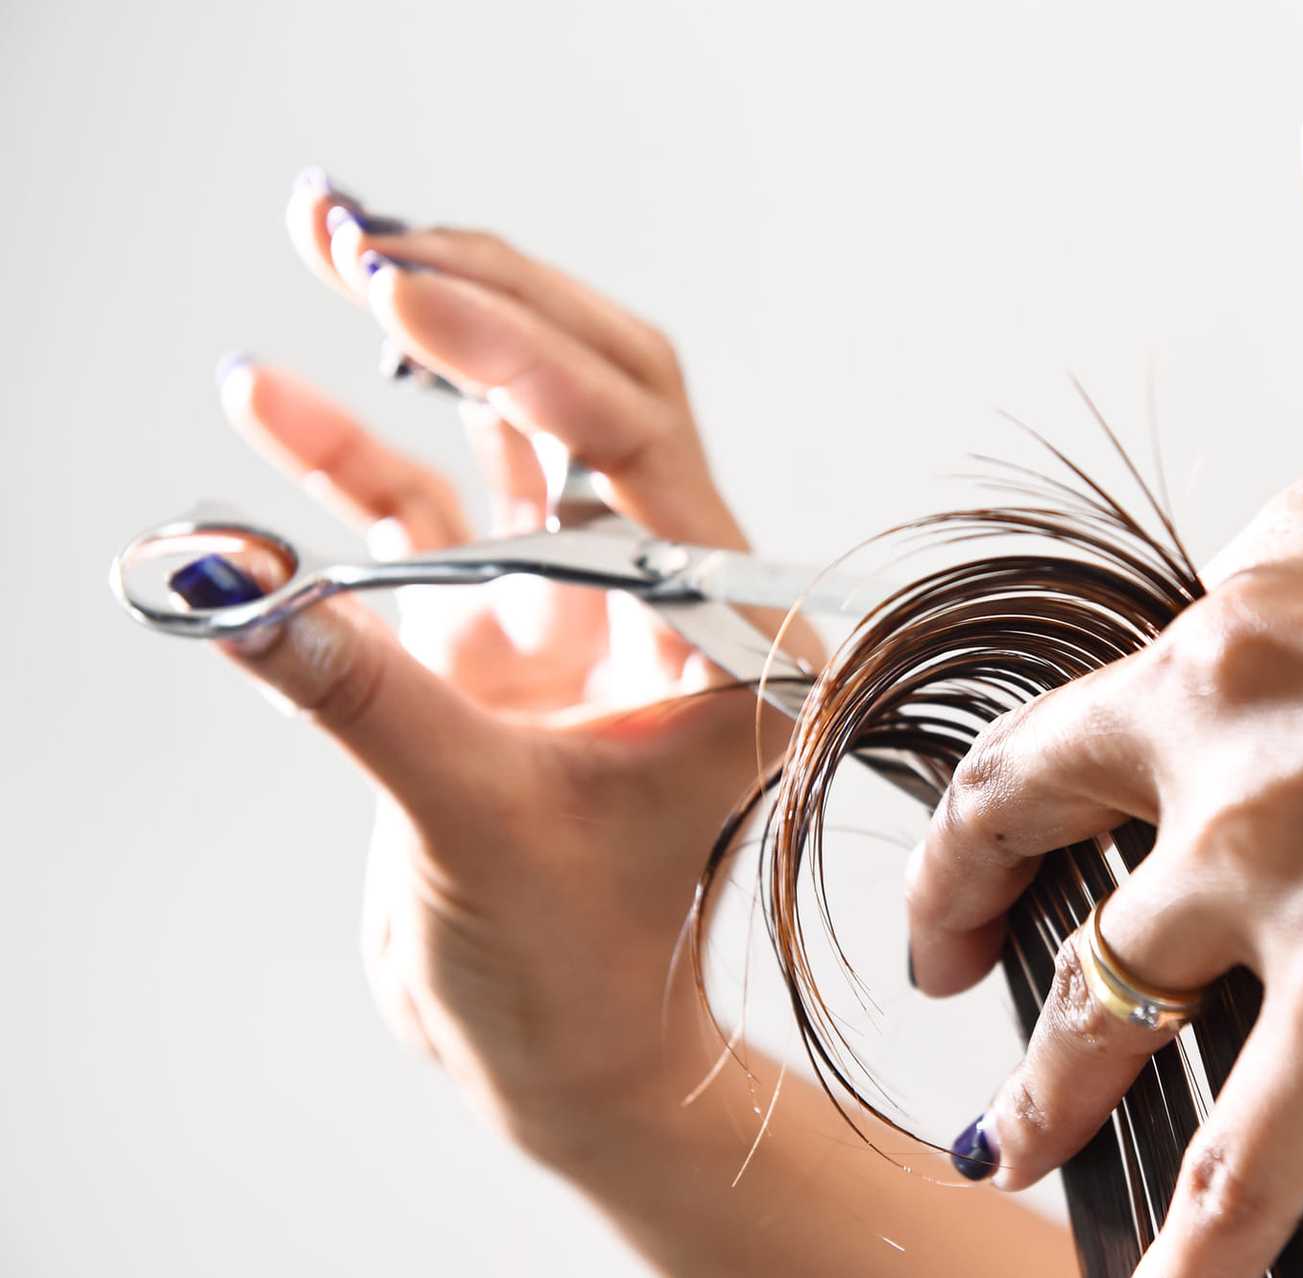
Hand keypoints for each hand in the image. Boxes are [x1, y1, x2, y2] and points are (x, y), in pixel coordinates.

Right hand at [220, 169, 785, 1154]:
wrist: (564, 1055)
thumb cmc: (577, 975)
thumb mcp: (475, 826)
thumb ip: (358, 695)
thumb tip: (227, 579)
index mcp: (728, 631)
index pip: (639, 434)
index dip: (526, 348)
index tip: (407, 292)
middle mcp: (669, 597)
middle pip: (591, 394)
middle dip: (487, 303)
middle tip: (370, 236)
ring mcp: (583, 607)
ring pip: (514, 432)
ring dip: (422, 343)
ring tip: (326, 232)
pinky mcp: (503, 635)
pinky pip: (428, 516)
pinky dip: (348, 458)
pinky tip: (266, 403)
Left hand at [906, 327, 1302, 1275]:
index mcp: (1293, 580)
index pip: (1165, 667)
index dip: (1143, 733)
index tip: (1134, 778)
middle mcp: (1247, 711)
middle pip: (1036, 794)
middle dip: (968, 873)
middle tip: (947, 936)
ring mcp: (1281, 863)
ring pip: (1103, 990)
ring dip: (1049, 1079)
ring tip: (1019, 1138)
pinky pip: (1243, 1158)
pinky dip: (1199, 1242)